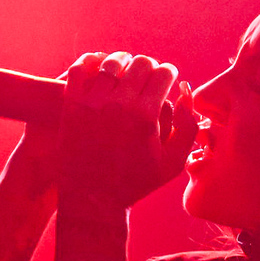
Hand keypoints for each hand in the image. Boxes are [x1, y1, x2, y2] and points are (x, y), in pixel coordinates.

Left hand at [56, 51, 197, 206]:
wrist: (92, 198)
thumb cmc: (136, 183)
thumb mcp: (172, 163)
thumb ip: (188, 126)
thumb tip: (186, 90)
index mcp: (145, 117)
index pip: (163, 73)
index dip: (170, 72)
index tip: (168, 77)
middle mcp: (118, 105)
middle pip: (140, 63)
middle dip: (150, 66)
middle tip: (149, 75)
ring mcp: (92, 103)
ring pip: (112, 61)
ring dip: (123, 62)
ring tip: (126, 71)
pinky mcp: (71, 104)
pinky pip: (80, 68)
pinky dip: (92, 62)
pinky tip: (100, 69)